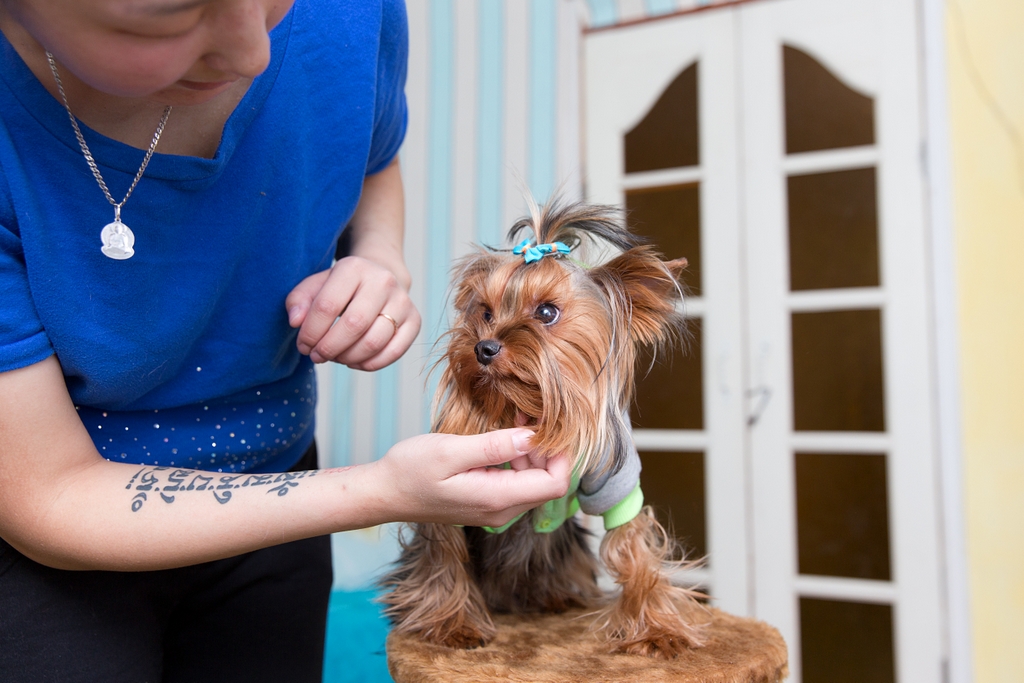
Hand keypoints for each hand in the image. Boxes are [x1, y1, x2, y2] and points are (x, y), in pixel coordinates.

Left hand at [286, 255, 420, 370]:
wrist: (380, 278)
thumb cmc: (341, 287)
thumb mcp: (316, 285)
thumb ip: (298, 301)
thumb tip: (296, 321)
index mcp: (354, 268)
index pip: (327, 306)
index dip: (311, 332)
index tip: (303, 345)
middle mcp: (383, 281)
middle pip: (353, 325)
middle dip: (329, 348)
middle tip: (317, 356)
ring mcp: (403, 301)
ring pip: (374, 342)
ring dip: (348, 358)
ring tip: (335, 357)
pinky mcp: (415, 320)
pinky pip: (393, 352)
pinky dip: (370, 364)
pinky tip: (354, 361)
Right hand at [371, 429, 571, 527]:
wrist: (384, 494)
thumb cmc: (410, 471)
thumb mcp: (451, 451)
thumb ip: (494, 446)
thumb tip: (532, 437)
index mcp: (498, 499)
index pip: (555, 483)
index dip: (561, 454)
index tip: (548, 424)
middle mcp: (502, 510)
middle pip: (548, 483)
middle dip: (546, 448)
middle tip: (528, 416)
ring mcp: (495, 509)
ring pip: (534, 482)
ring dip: (531, 451)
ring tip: (515, 422)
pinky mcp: (487, 502)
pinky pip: (516, 482)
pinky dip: (517, 458)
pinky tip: (502, 438)